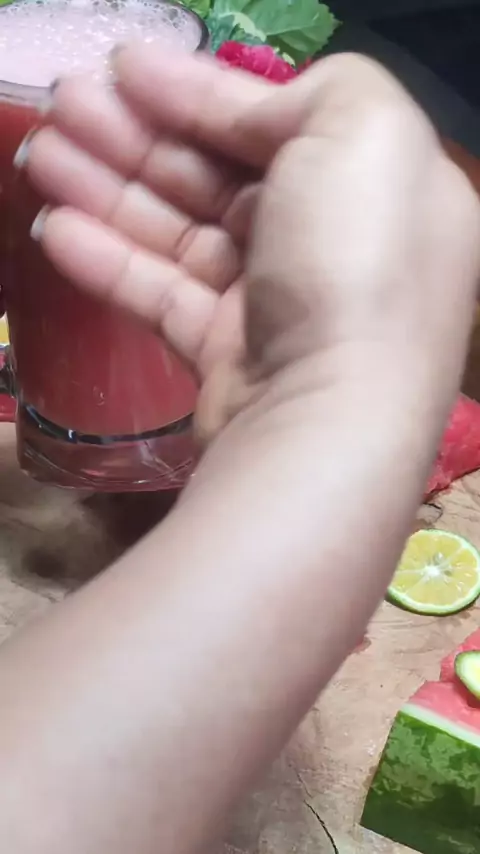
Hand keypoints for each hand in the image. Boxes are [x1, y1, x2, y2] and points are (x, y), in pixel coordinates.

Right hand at [22, 48, 479, 441]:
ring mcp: (278, 305)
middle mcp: (330, 246)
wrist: (330, 413)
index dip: (196, 92)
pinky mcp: (229, 354)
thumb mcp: (363, 130)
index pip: (275, 125)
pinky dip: (111, 262)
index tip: (122, 69)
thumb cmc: (354, 259)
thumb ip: (313, 92)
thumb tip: (242, 105)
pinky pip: (164, 296)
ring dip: (109, 190)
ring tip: (42, 156)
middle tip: (63, 106)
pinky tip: (56, 230)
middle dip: (137, 137)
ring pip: (181, 234)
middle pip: (219, 178)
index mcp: (374, 188)